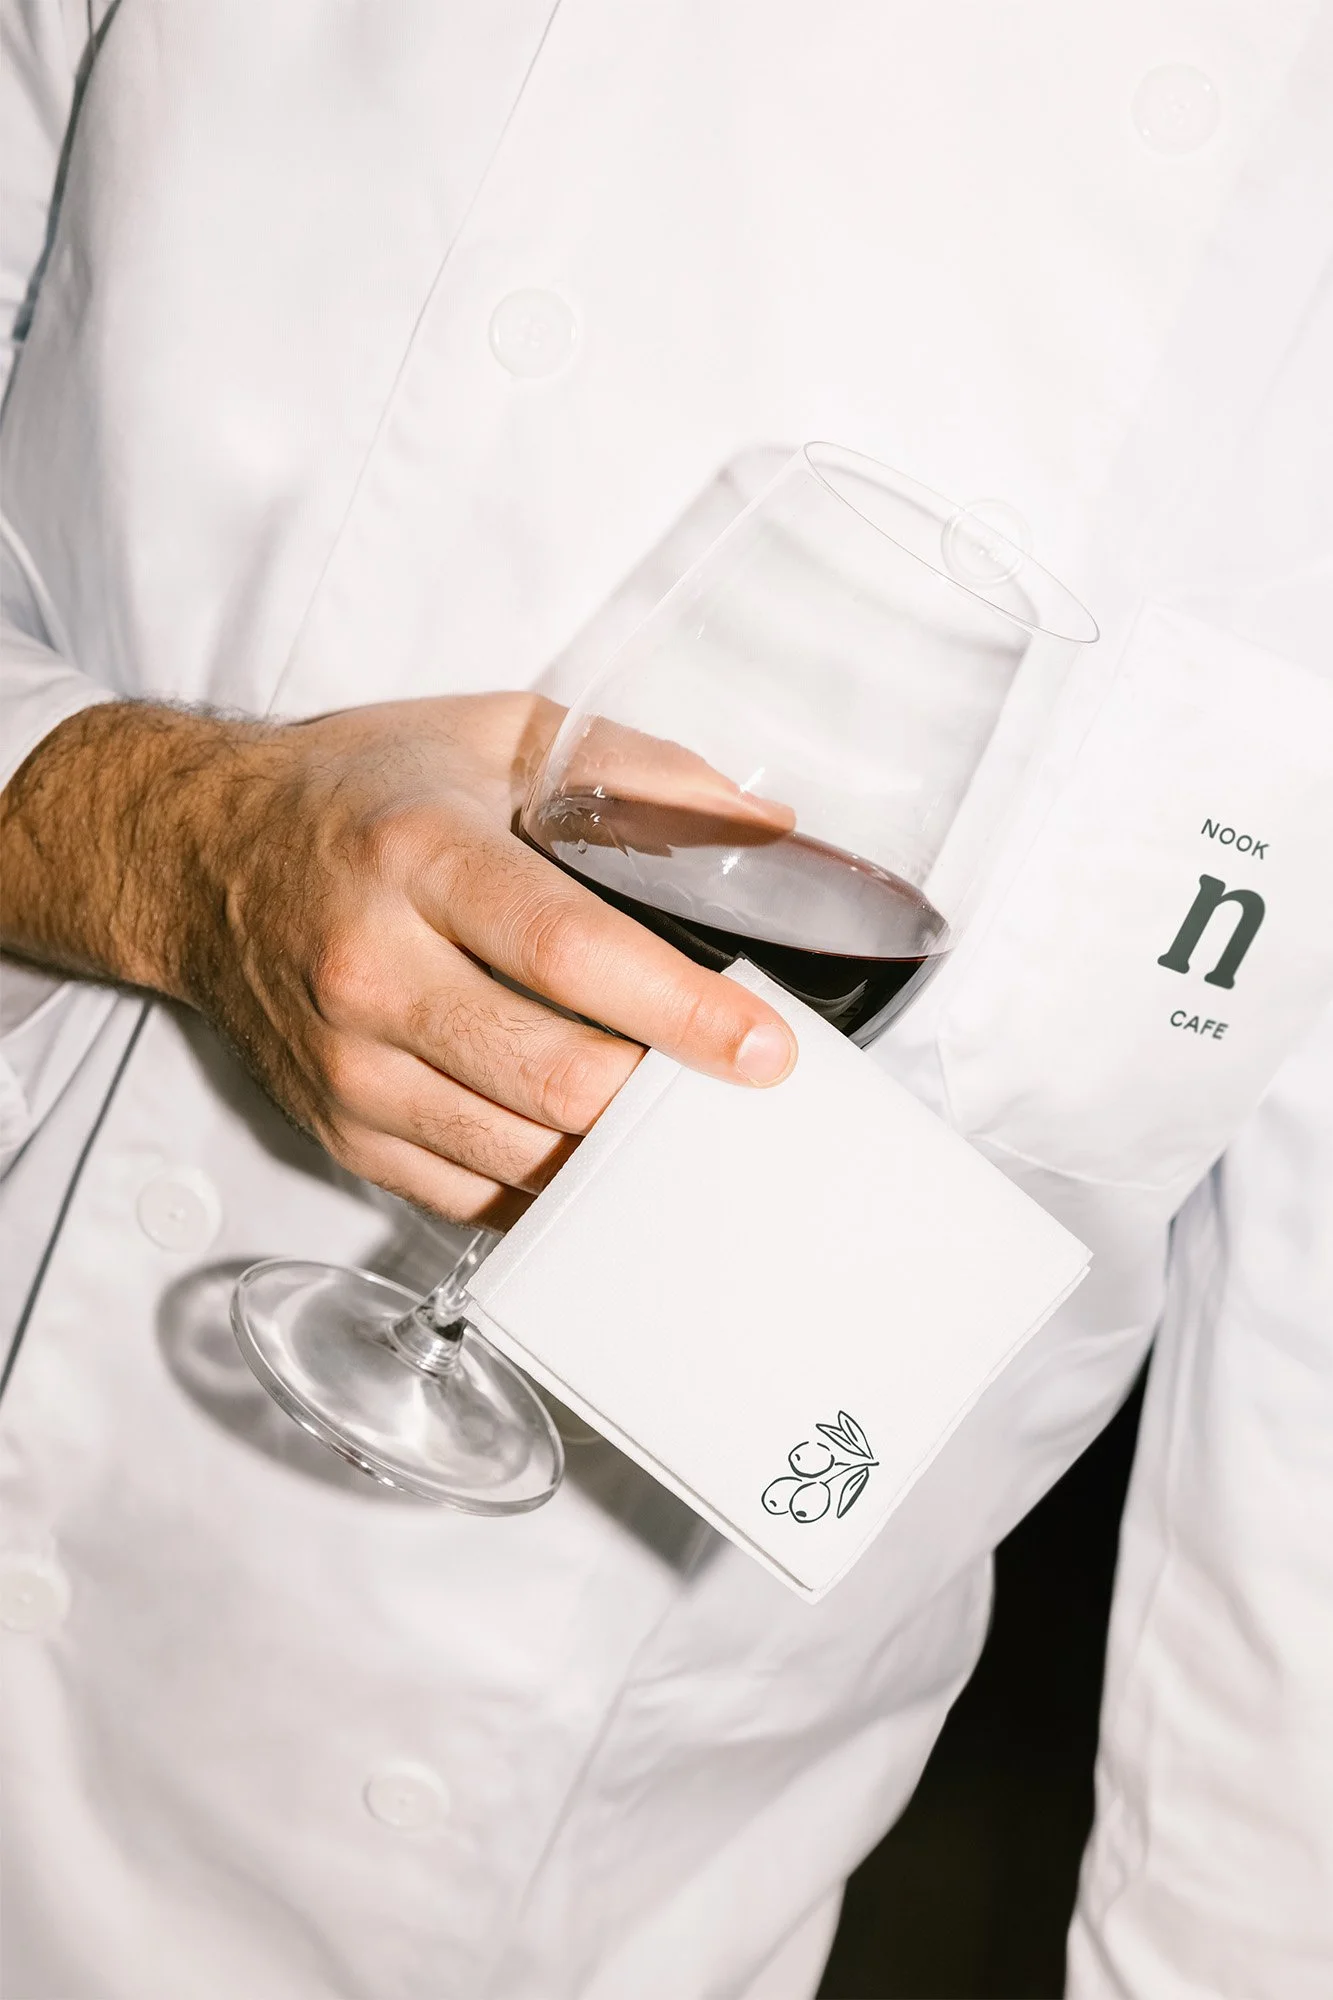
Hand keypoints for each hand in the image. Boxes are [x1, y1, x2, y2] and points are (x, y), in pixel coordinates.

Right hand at [0, 694, 797, 1225]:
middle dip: (666, 1096)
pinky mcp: (338, 1128)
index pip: (567, 951)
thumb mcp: (494, 735)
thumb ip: (636, 771)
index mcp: (417, 854)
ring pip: (517, 1155)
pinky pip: (468, 1196)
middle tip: (735, 1087)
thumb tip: (762, 829)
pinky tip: (592, 1149)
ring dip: (615, 1151)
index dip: (679, 1010)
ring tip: (677, 1117)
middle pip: (552, 1077)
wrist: (198, 857)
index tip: (764, 1046)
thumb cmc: (357, 794)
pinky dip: (547, 1186)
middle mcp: (371, 967)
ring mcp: (347, 1064)